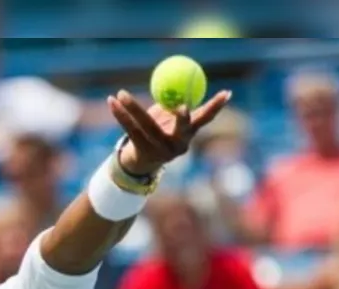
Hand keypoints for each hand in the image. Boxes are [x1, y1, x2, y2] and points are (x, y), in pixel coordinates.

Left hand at [108, 89, 231, 174]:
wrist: (142, 161)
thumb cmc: (160, 133)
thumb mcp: (171, 121)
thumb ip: (178, 105)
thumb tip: (187, 77)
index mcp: (188, 135)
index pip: (204, 118)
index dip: (215, 107)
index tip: (226, 93)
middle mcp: (177, 145)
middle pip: (180, 128)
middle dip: (183, 117)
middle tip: (181, 104)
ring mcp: (160, 151)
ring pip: (146, 126)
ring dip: (133, 107)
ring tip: (121, 93)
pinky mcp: (142, 152)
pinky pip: (130, 129)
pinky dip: (120, 113)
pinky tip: (112, 101)